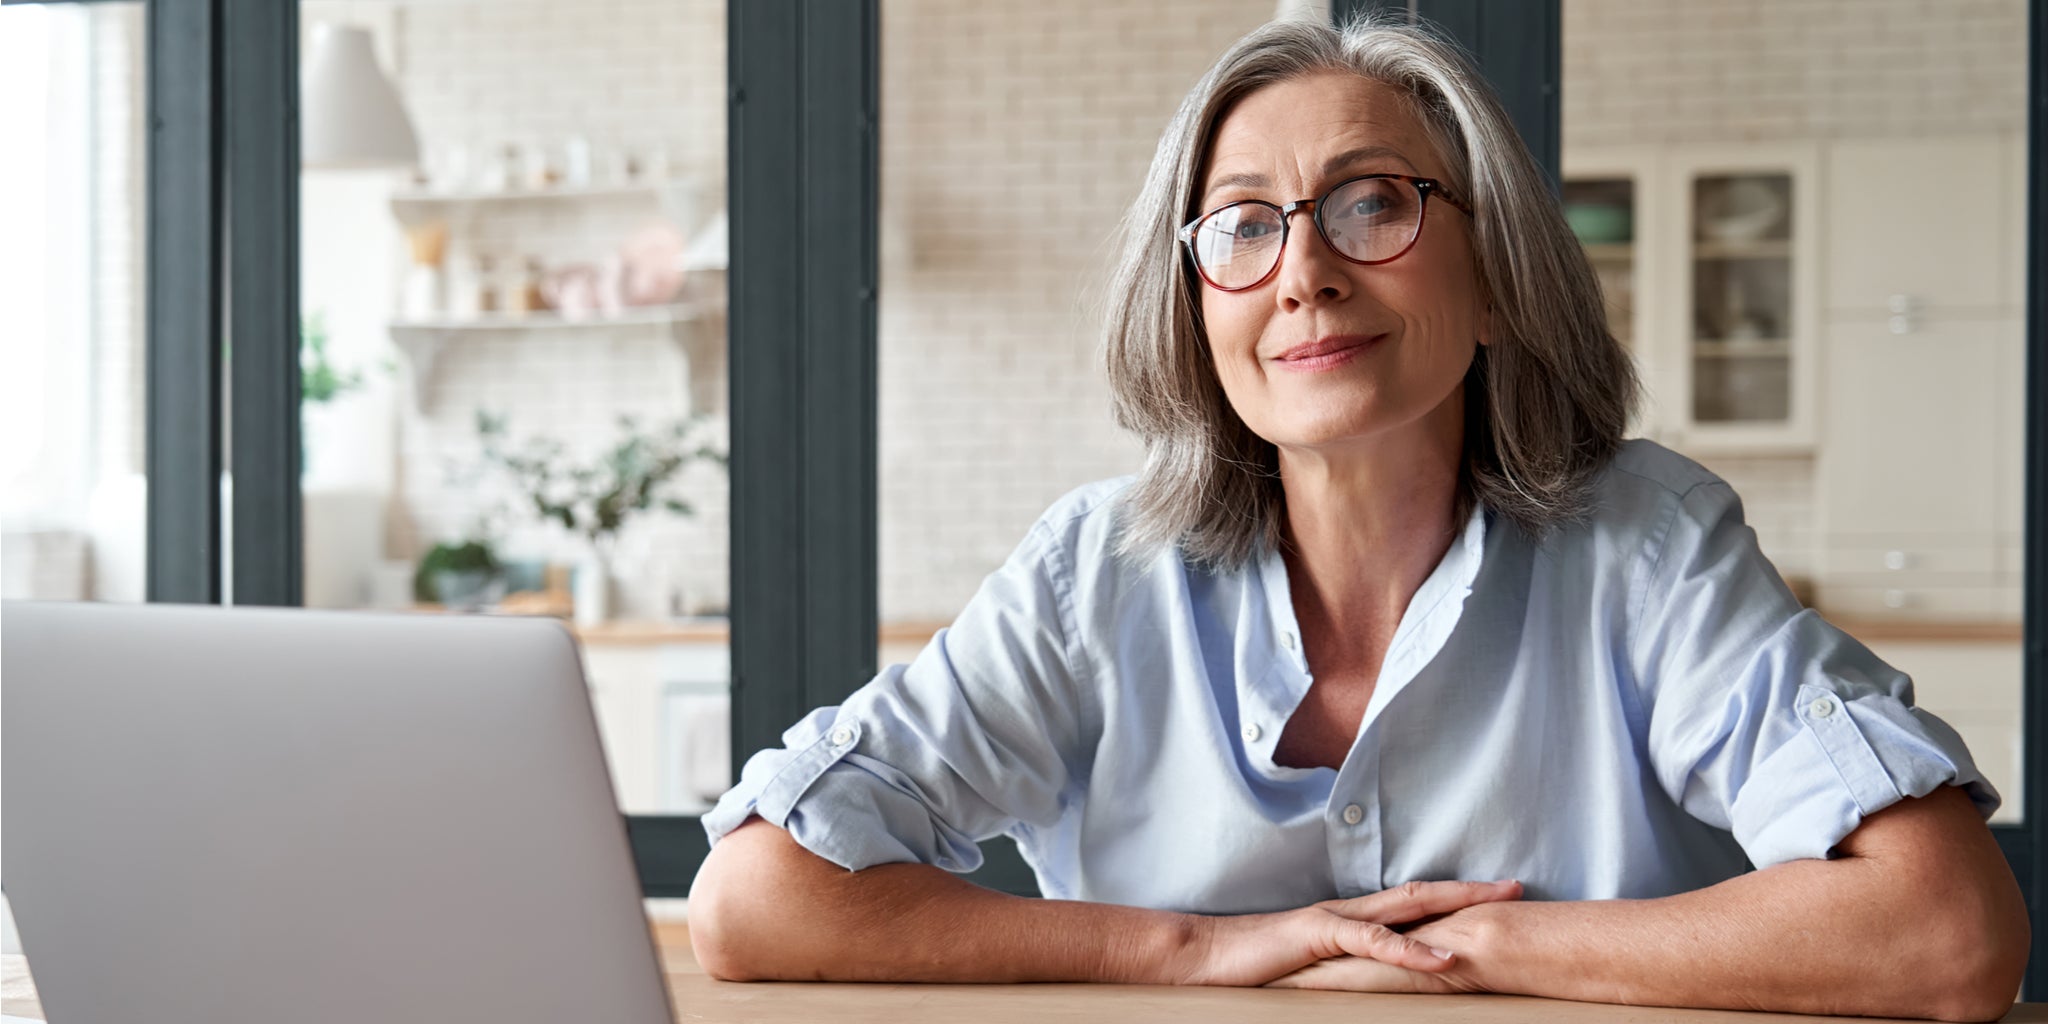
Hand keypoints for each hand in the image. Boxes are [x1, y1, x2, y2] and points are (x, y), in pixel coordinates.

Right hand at [1174, 879, 1521, 987]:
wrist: (1207, 955)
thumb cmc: (1255, 966)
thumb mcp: (1313, 967)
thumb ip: (1347, 967)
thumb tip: (1380, 979)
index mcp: (1351, 919)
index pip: (1413, 903)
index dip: (1456, 898)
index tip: (1495, 898)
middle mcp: (1350, 911)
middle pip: (1422, 893)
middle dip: (1471, 891)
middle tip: (1518, 889)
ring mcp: (1335, 919)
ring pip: (1406, 908)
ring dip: (1454, 908)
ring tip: (1495, 911)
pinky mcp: (1319, 935)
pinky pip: (1372, 941)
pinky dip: (1411, 948)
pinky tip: (1442, 955)